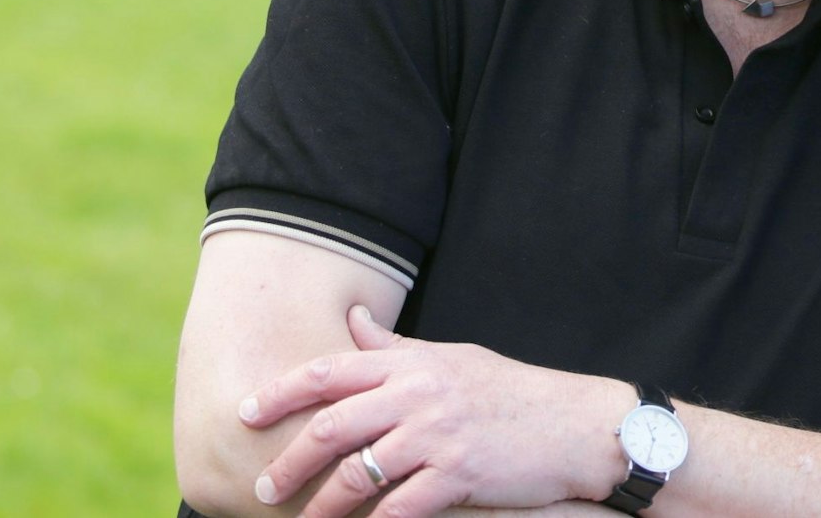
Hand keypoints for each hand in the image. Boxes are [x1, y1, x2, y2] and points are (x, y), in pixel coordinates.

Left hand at [238, 306, 628, 517]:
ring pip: (358, 473)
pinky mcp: (458, 475)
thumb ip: (396, 349)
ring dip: (322, 504)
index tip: (245, 412)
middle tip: (263, 486)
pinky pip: (400, 507)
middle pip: (332, 425)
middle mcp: (418, 395)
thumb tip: (353, 321)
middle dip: (290, 459)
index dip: (280, 391)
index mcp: (411, 364)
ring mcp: (437, 436)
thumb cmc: (509, 392)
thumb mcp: (451, 357)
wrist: (574, 424)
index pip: (330, 371)